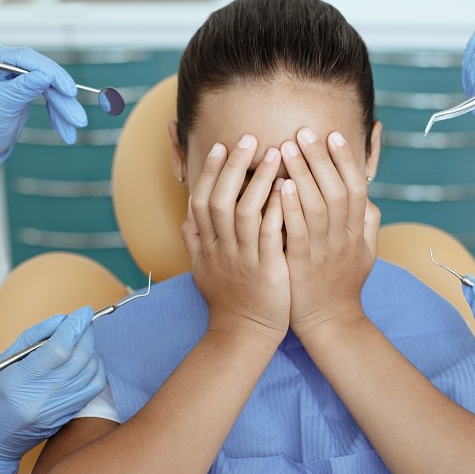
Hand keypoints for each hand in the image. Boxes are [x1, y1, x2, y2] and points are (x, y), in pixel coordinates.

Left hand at [0, 42, 87, 177]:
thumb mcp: (2, 105)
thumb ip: (23, 88)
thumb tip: (46, 76)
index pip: (24, 58)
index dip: (50, 72)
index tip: (69, 90)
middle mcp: (2, 61)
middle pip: (41, 73)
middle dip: (60, 98)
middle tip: (77, 118)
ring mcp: (15, 74)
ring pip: (49, 87)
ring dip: (63, 108)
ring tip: (75, 126)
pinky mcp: (26, 87)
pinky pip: (48, 96)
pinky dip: (58, 113)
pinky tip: (66, 129)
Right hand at [0, 307, 105, 473]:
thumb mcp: (4, 361)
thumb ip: (34, 336)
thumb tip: (64, 319)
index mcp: (19, 380)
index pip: (59, 349)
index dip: (75, 326)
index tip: (83, 311)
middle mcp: (42, 397)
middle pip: (79, 358)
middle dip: (86, 334)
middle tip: (83, 322)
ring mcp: (58, 409)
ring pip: (91, 371)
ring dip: (91, 349)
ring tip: (80, 341)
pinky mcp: (68, 416)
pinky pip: (94, 387)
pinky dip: (96, 368)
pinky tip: (85, 361)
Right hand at [181, 136, 289, 343]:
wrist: (242, 335)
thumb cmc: (228, 300)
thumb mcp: (203, 270)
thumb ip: (194, 242)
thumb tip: (186, 218)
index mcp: (206, 246)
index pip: (201, 201)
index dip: (210, 172)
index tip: (220, 146)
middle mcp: (220, 249)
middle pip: (220, 200)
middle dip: (233, 166)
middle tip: (248, 138)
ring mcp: (242, 260)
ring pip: (244, 213)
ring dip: (259, 180)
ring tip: (275, 153)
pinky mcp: (266, 271)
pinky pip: (269, 235)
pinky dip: (276, 210)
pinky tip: (288, 189)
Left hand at [279, 128, 379, 340]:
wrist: (331, 324)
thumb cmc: (343, 285)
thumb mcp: (365, 255)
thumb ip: (368, 225)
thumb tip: (368, 198)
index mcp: (357, 232)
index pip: (356, 188)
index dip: (346, 160)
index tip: (332, 135)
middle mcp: (343, 238)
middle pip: (336, 190)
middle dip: (320, 158)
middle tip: (304, 131)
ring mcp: (323, 252)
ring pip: (316, 206)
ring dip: (302, 174)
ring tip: (287, 148)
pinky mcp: (301, 265)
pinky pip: (297, 232)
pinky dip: (290, 208)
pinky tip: (280, 187)